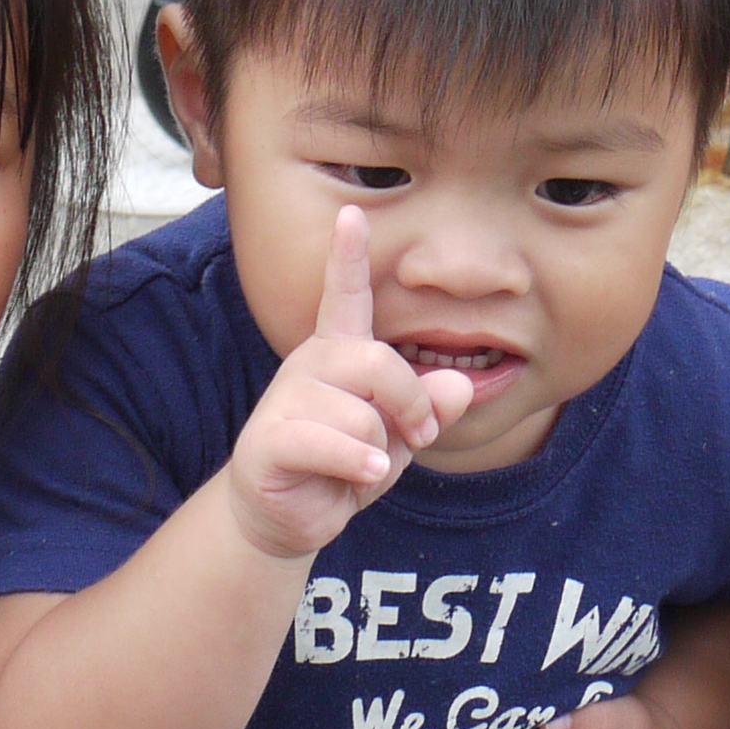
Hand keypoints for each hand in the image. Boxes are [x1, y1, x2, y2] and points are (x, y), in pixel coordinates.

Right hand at [222, 207, 473, 562]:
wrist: (292, 515)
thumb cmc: (348, 463)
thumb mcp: (401, 434)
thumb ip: (430, 407)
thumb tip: (461, 384)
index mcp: (341, 351)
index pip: (344, 294)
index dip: (348, 254)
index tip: (352, 213)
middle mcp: (311, 364)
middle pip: (377, 361)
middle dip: (411, 402)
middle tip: (420, 433)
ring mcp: (285, 400)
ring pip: (360, 413)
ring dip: (380, 448)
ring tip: (367, 464)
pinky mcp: (268, 440)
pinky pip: (331, 444)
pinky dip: (360, 465)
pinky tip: (365, 475)